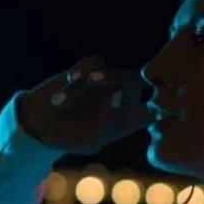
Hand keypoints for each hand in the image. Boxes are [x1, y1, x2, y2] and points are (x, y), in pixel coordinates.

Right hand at [18, 55, 153, 154]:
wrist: (40, 124)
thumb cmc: (69, 137)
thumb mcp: (91, 140)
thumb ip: (108, 122)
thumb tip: (117, 95)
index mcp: (129, 119)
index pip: (156, 109)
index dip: (162, 102)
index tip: (151, 99)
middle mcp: (123, 98)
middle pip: (135, 81)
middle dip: (115, 77)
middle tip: (92, 80)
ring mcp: (107, 82)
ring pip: (111, 71)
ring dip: (84, 85)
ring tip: (59, 102)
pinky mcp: (90, 70)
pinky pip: (94, 63)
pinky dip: (81, 70)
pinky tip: (68, 80)